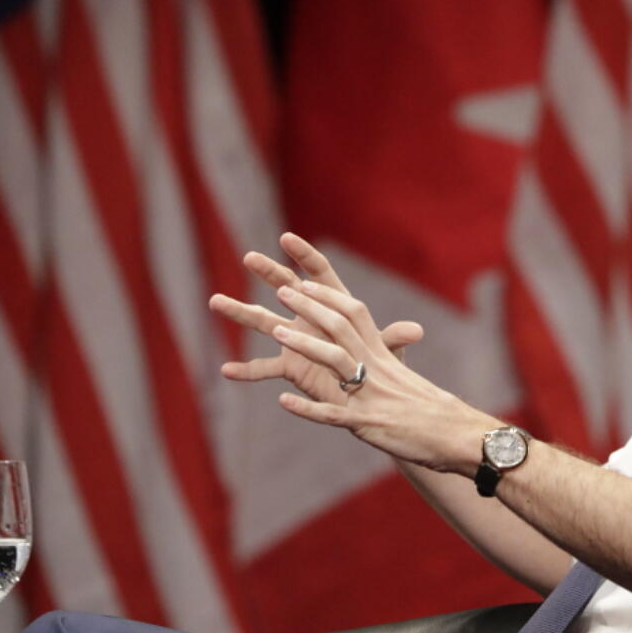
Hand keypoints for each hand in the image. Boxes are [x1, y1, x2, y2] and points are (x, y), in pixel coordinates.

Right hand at [209, 232, 423, 407]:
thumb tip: (416, 331)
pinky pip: (265, 368)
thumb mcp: (386, 352)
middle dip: (268, 273)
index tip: (285, 238)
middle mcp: (311, 318)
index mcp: (335, 306)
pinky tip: (226, 371)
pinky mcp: (291, 367)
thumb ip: (393, 340)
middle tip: (248, 257)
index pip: (319, 274)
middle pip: (287, 289)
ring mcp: (297, 340)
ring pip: (264, 322)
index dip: (304, 256)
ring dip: (240, 312)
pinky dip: (247, 370)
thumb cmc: (381, 365)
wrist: (369, 394)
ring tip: (215, 301)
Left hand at [266, 280, 499, 473]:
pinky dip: (308, 408)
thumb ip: (387, 363)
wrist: (458, 436)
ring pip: (336, 360)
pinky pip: (334, 414)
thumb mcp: (407, 380)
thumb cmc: (435, 411)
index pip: (356, 315)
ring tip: (276, 331)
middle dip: (310, 308)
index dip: (329, 297)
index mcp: (384, 357)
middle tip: (282, 291)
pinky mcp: (367, 424)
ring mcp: (371, 396)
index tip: (304, 282)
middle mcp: (377, 369)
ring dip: (305, 344)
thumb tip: (381, 354)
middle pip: (341, 328)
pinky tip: (283, 401)